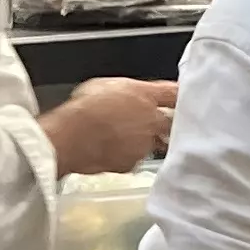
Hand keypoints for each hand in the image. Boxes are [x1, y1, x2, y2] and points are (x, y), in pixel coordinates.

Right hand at [39, 76, 181, 178]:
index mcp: (146, 95)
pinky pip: (133, 159)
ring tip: (119, 137)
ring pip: (152, 143)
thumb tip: (126, 94)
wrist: (71, 137)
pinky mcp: (132, 164)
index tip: (177, 99)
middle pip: (170, 122)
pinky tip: (109, 150)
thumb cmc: (83, 108)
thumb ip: (124, 91)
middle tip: (149, 121)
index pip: (174, 94)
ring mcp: (144, 145)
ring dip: (142, 141)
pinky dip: (125, 156)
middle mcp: (152, 121)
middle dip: (163, 123)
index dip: (178, 96)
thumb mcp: (104, 85)